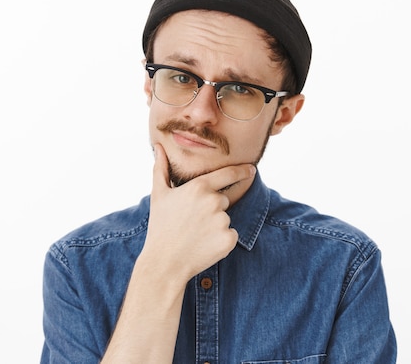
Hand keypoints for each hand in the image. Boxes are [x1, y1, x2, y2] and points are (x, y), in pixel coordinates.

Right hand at [141, 144, 254, 284]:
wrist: (164, 263)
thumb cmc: (160, 227)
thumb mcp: (159, 195)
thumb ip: (161, 168)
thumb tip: (158, 148)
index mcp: (199, 187)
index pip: (228, 174)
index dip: (242, 171)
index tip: (252, 169)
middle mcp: (214, 201)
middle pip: (223, 199)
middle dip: (212, 208)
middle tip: (192, 222)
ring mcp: (223, 221)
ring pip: (226, 218)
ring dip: (215, 225)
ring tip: (195, 234)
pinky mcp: (229, 240)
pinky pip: (231, 235)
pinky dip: (221, 240)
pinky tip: (204, 245)